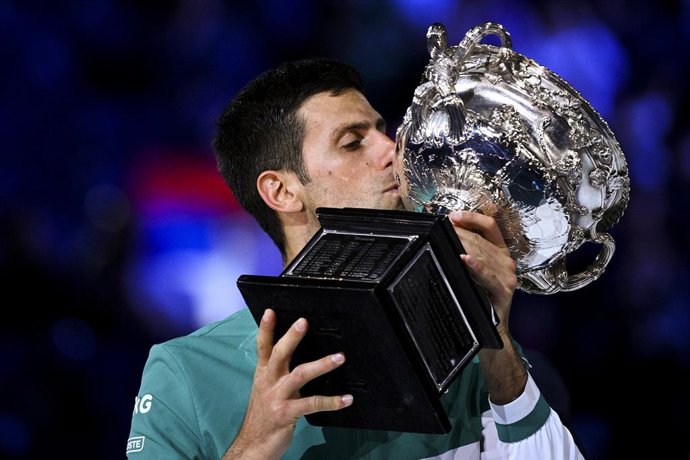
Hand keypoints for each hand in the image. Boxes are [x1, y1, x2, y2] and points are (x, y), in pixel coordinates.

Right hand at [223, 309, 352, 459]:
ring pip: (300, 374)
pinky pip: (312, 404)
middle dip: (291, 337)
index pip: (263, 346)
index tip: (271, 311)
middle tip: (304, 322)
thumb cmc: (264, 414)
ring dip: (321, 364)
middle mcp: (268, 382)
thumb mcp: (266, 388)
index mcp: (263, 373)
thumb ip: (278, 371)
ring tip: (340, 358)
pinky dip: (331, 401)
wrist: (253, 444)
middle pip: (279, 354)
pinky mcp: (286, 413)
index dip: (265, 328)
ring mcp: (277, 397)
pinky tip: (346, 399)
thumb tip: (293, 352)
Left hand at [448, 210, 525, 403]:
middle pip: (479, 239)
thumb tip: (441, 235)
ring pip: (481, 254)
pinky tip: (464, 260)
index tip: (450, 216)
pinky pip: (488, 276)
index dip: (471, 217)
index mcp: (501, 253)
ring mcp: (507, 276)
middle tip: (436, 230)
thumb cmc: (477, 300)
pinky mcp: (504, 291)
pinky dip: (476, 267)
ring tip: (442, 240)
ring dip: (460, 246)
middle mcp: (507, 261)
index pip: (490, 226)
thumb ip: (464, 254)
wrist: (492, 332)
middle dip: (456, 233)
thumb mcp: (472, 274)